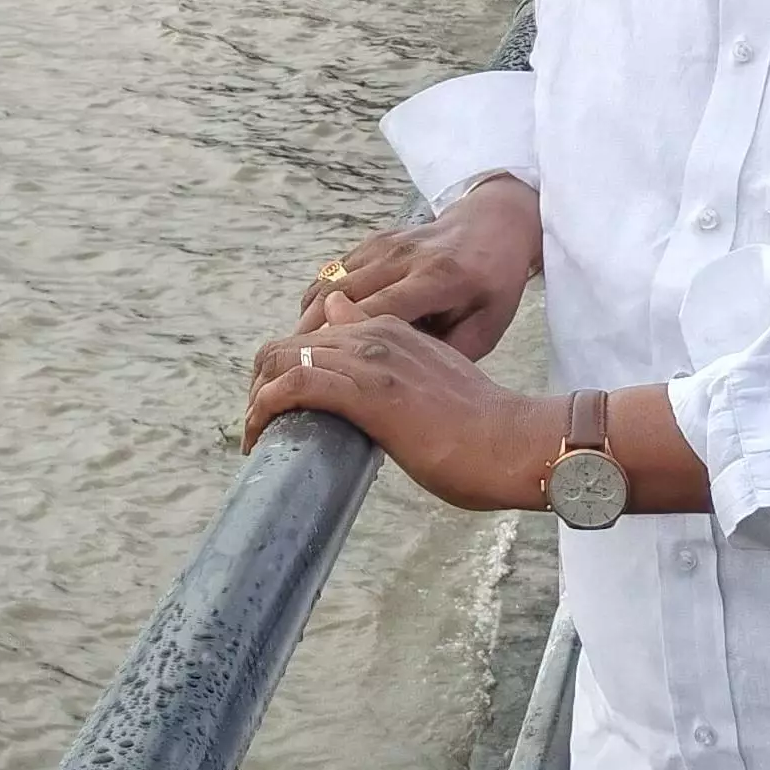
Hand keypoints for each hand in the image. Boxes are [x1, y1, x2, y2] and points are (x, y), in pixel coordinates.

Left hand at [247, 294, 556, 509]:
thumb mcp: (432, 383)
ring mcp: (371, 361)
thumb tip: (359, 374)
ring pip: (283, 360)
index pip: (316, 335)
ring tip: (254, 435)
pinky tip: (261, 436)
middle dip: (261, 384)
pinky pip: (295, 387)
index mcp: (392, 329)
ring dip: (257, 399)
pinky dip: (266, 410)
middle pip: (289, 344)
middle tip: (259, 425)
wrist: (515, 441)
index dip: (287, 369)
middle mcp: (376, 334)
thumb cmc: (481, 427)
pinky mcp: (368, 393)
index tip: (280, 406)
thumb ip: (395, 370)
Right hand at [299, 175, 540, 357]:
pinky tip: (313, 333)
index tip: (318, 375)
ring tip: (295, 360)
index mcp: (437, 278)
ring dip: (307, 321)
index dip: (345, 342)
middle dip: (311, 338)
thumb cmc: (494, 283)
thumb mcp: (488, 326)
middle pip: (340, 298)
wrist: (494, 222)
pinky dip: (317, 303)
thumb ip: (447, 351)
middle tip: (291, 376)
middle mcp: (403, 257)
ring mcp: (384, 245)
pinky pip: (331, 274)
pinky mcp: (372, 241)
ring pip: (327, 285)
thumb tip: (402, 380)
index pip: (379, 311)